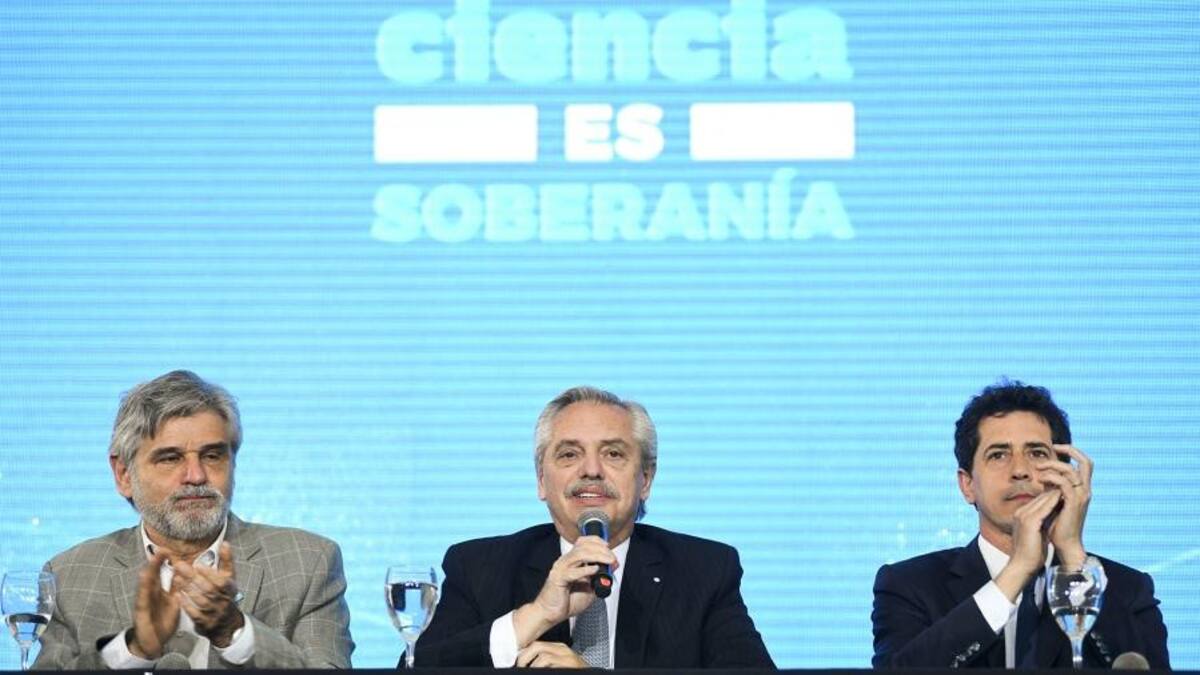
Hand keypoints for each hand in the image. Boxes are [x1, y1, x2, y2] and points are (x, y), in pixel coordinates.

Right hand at [128, 551, 180, 659]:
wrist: (151, 643)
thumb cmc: (161, 622)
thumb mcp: (173, 602)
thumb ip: (176, 588)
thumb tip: (181, 574)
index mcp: (159, 591)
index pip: (162, 573)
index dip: (165, 562)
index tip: (169, 550)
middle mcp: (150, 594)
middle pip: (153, 575)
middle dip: (157, 561)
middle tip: (162, 548)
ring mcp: (144, 601)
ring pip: (147, 583)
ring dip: (150, 570)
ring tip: (153, 558)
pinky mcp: (140, 611)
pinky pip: (142, 598)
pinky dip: (143, 587)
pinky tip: (144, 578)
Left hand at [174, 543, 243, 646]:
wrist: (227, 623)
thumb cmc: (225, 595)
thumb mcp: (230, 578)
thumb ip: (226, 561)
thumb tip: (225, 544)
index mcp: (230, 588)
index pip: (221, 580)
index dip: (209, 573)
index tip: (197, 565)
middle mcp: (224, 601)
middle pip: (209, 589)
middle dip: (193, 577)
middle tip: (179, 566)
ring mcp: (215, 613)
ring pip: (201, 601)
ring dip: (188, 589)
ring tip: (176, 579)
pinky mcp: (205, 622)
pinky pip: (195, 614)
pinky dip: (186, 605)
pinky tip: (178, 596)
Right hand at [512, 536, 615, 647]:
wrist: (549, 613)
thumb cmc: (567, 601)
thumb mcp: (589, 588)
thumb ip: (599, 578)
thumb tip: (612, 567)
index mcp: (571, 561)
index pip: (582, 542)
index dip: (596, 541)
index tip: (608, 547)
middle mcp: (565, 562)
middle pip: (583, 546)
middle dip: (602, 550)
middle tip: (613, 558)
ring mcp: (560, 569)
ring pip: (579, 555)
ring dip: (598, 556)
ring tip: (609, 561)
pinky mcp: (558, 579)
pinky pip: (573, 572)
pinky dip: (586, 570)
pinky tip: (595, 570)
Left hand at [515, 641, 587, 667]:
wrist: (593, 674)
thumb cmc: (574, 670)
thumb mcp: (560, 664)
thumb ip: (548, 662)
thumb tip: (529, 663)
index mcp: (559, 648)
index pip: (536, 645)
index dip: (524, 653)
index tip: (518, 661)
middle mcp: (563, 650)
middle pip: (537, 646)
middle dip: (524, 657)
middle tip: (520, 667)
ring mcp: (568, 657)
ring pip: (543, 656)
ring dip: (532, 666)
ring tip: (528, 670)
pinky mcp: (570, 664)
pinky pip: (551, 664)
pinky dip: (541, 668)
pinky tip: (540, 672)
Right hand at [994, 489, 1061, 600]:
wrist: (1022, 566)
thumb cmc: (1031, 554)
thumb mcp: (1037, 535)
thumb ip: (1042, 524)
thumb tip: (1052, 519)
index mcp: (1021, 516)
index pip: (1039, 500)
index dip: (1053, 495)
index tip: (1067, 492)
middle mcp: (1021, 513)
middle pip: (1041, 497)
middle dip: (1056, 491)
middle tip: (1070, 485)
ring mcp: (1023, 516)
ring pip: (1043, 499)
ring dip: (1057, 493)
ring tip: (1069, 488)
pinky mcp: (1029, 522)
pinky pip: (1045, 508)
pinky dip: (1055, 502)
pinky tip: (1065, 498)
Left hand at [1037, 444, 1092, 567]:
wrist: (1064, 544)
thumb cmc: (1057, 525)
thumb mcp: (1054, 502)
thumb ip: (1052, 489)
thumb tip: (1042, 476)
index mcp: (1082, 489)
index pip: (1083, 463)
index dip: (1071, 453)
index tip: (1054, 449)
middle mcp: (1085, 490)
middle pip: (1087, 462)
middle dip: (1070, 450)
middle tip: (1052, 448)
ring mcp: (1081, 496)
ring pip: (1072, 470)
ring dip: (1053, 465)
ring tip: (1038, 467)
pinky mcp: (1074, 503)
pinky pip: (1065, 483)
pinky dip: (1052, 477)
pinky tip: (1041, 479)